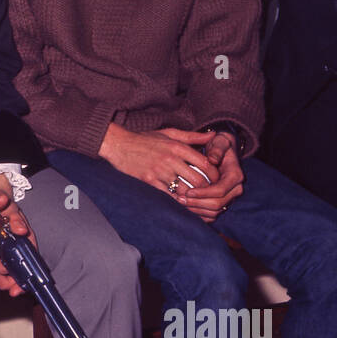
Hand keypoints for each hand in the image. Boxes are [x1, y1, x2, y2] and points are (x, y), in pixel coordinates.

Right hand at [100, 124, 217, 197]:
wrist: (119, 145)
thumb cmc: (145, 139)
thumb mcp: (170, 133)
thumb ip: (192, 136)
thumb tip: (213, 135)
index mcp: (177, 147)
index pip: (205, 163)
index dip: (215, 174)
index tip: (217, 180)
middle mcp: (170, 160)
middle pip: (198, 180)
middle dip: (207, 189)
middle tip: (211, 194)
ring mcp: (159, 172)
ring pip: (184, 190)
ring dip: (193, 198)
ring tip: (199, 201)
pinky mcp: (149, 181)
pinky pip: (168, 196)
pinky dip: (178, 202)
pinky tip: (182, 204)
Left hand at [179, 133, 244, 222]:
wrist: (222, 151)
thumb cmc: (219, 145)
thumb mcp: (219, 142)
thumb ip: (217, 148)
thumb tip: (212, 159)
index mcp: (235, 175)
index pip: (220, 190)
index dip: (204, 193)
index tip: (188, 192)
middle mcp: (235, 189)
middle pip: (218, 204)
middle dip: (198, 203)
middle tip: (180, 199)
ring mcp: (230, 197)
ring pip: (215, 212)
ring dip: (197, 209)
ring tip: (181, 202)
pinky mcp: (224, 202)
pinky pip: (213, 214)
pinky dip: (200, 213)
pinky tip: (187, 208)